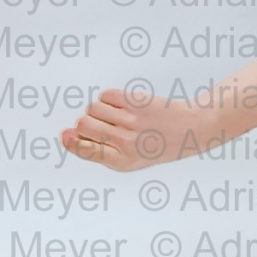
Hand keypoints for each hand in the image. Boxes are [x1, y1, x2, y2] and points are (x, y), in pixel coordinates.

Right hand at [57, 86, 201, 171]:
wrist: (191, 129)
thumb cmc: (156, 145)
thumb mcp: (129, 159)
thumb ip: (96, 151)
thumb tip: (65, 135)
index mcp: (122, 162)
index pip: (83, 149)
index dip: (72, 140)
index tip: (69, 135)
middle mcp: (126, 143)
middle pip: (82, 125)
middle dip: (86, 123)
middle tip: (105, 126)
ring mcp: (131, 121)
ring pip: (92, 108)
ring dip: (100, 110)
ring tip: (118, 116)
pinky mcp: (137, 102)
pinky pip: (105, 95)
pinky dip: (110, 98)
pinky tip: (125, 106)